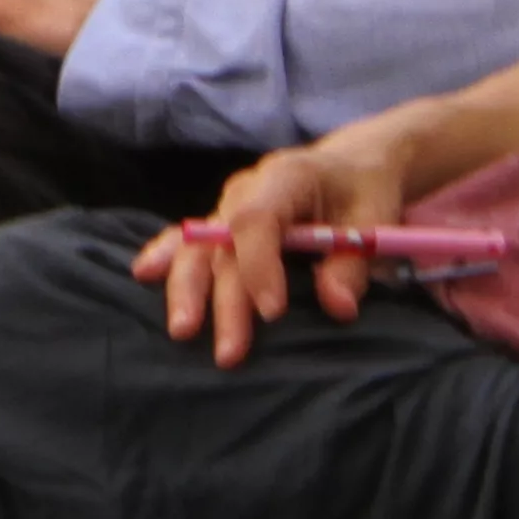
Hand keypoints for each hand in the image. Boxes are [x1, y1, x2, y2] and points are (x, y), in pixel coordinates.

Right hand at [134, 121, 418, 367]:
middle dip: (223, 299)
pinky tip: (144, 273)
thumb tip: (337, 306)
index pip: (258, 219)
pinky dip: (167, 254)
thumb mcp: (373, 221)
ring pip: (198, 244)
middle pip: (223, 242)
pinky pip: (188, 237)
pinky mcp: (222, 223)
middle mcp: (247, 188)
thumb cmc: (363, 192)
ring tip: (181, 330)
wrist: (351, 166)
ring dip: (188, 288)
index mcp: (286, 177)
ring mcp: (228, 205)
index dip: (260, 265)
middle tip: (230, 352)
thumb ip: (353, 263)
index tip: (273, 312)